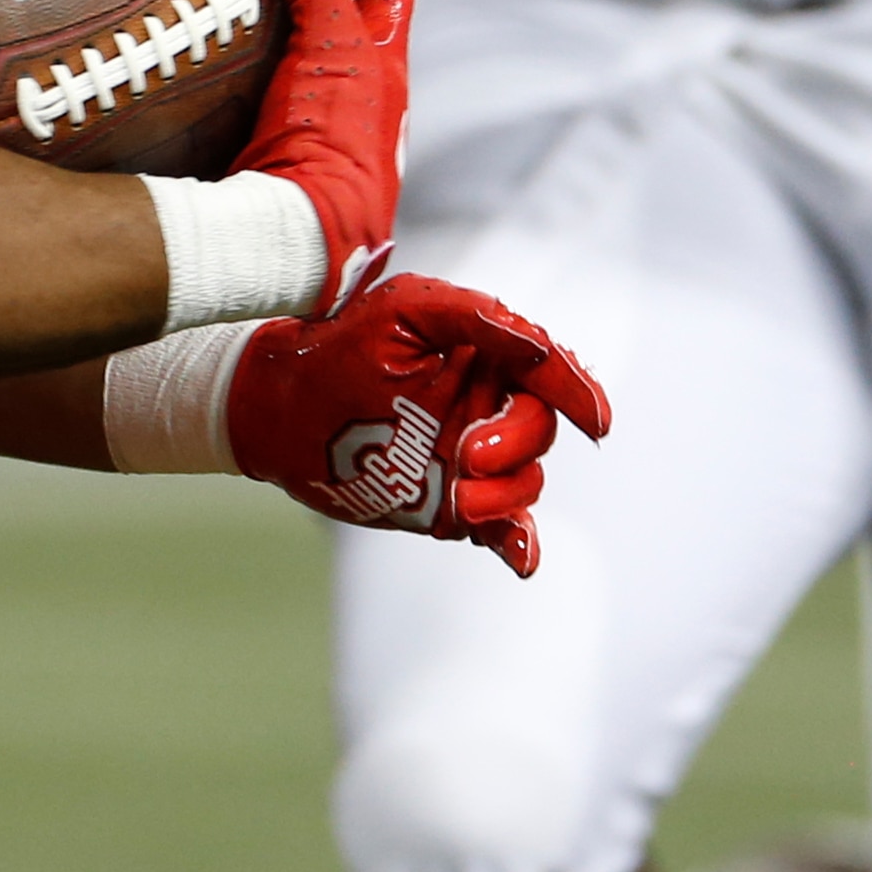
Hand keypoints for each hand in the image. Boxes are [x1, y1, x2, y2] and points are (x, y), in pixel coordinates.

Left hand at [228, 273, 612, 575]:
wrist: (277, 411)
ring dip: (505, 494)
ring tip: (459, 493)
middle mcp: (483, 403)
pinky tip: (518, 557)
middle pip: (538, 428)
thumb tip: (539, 347)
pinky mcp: (451, 499)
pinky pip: (502, 527)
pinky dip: (516, 543)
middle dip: (515, 443)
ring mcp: (470, 455)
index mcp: (480, 352)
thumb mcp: (404, 314)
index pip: (547, 370)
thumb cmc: (336, 350)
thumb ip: (476, 319)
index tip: (595, 421)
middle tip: (465, 454)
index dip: (577, 392)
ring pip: (524, 480)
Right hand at [238, 0, 415, 312]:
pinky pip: (239, 80)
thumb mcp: (337, 48)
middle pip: (336, 2)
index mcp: (384, 63)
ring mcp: (307, 120)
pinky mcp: (262, 145)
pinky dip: (216, 52)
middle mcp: (356, 91)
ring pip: (286, 41)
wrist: (297, 243)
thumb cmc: (332, 148)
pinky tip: (177, 39)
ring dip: (254, 3)